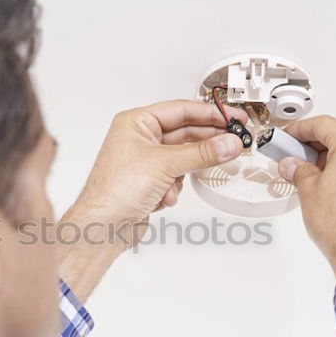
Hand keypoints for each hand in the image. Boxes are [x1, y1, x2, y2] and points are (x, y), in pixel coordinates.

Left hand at [59, 99, 246, 300]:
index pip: (181, 110)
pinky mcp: (149, 182)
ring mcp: (144, 161)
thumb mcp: (165, 164)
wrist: (103, 227)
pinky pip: (175, 178)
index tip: (232, 117)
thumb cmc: (114, 191)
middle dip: (204, 145)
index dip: (210, 113)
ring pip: (182, 159)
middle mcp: (139, 139)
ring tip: (179, 181)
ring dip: (183, 173)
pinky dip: (173, 188)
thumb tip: (227, 143)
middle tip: (230, 144)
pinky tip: (163, 197)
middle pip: (184, 134)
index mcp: (136, 123)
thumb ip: (201, 153)